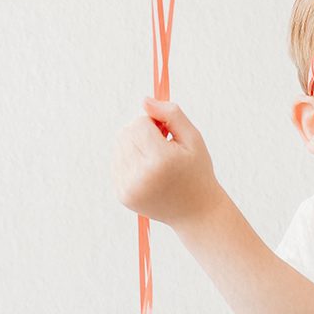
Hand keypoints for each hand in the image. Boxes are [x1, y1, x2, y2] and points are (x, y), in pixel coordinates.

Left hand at [111, 97, 219, 226]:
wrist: (196, 212)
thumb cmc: (196, 171)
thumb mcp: (193, 138)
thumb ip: (171, 114)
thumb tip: (144, 100)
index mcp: (161, 160)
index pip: (139, 123)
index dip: (153, 123)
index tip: (167, 134)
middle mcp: (141, 176)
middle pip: (125, 133)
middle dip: (141, 132)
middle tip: (162, 145)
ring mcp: (129, 188)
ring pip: (118, 147)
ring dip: (134, 145)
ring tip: (155, 159)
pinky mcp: (122, 195)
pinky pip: (116, 163)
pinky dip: (129, 160)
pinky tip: (147, 171)